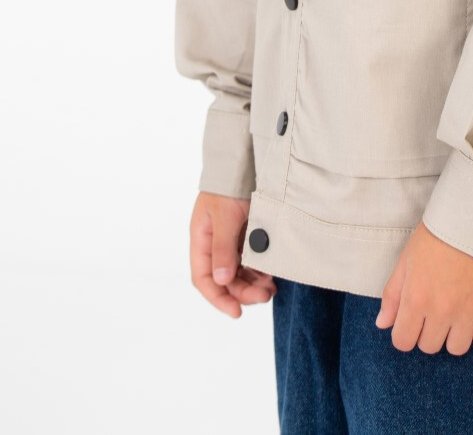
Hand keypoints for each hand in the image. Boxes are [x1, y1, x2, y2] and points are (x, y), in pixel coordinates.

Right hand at [189, 191, 277, 318]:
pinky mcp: (246, 236)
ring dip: (253, 283)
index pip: (204, 278)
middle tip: (265, 296)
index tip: (236, 312)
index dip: (218, 298)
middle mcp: (214, 244)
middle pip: (225, 279)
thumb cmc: (228, 186)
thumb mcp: (224, 216)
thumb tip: (221, 279)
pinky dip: (260, 271)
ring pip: (240, 273)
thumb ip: (223, 248)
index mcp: (201, 240)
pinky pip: (251, 261)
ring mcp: (231, 241)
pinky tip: (271, 274)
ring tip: (271, 288)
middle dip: (243, 292)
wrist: (243, 161)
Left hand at [375, 221, 472, 353]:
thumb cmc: (437, 235)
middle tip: (434, 310)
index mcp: (416, 299)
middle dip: (428, 331)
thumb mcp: (407, 259)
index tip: (412, 321)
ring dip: (454, 335)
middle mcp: (441, 311)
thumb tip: (382, 324)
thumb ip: (392, 294)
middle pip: (429, 346)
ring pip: (456, 348)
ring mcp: (468, 312)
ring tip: (456, 314)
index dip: (404, 333)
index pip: (403, 342)